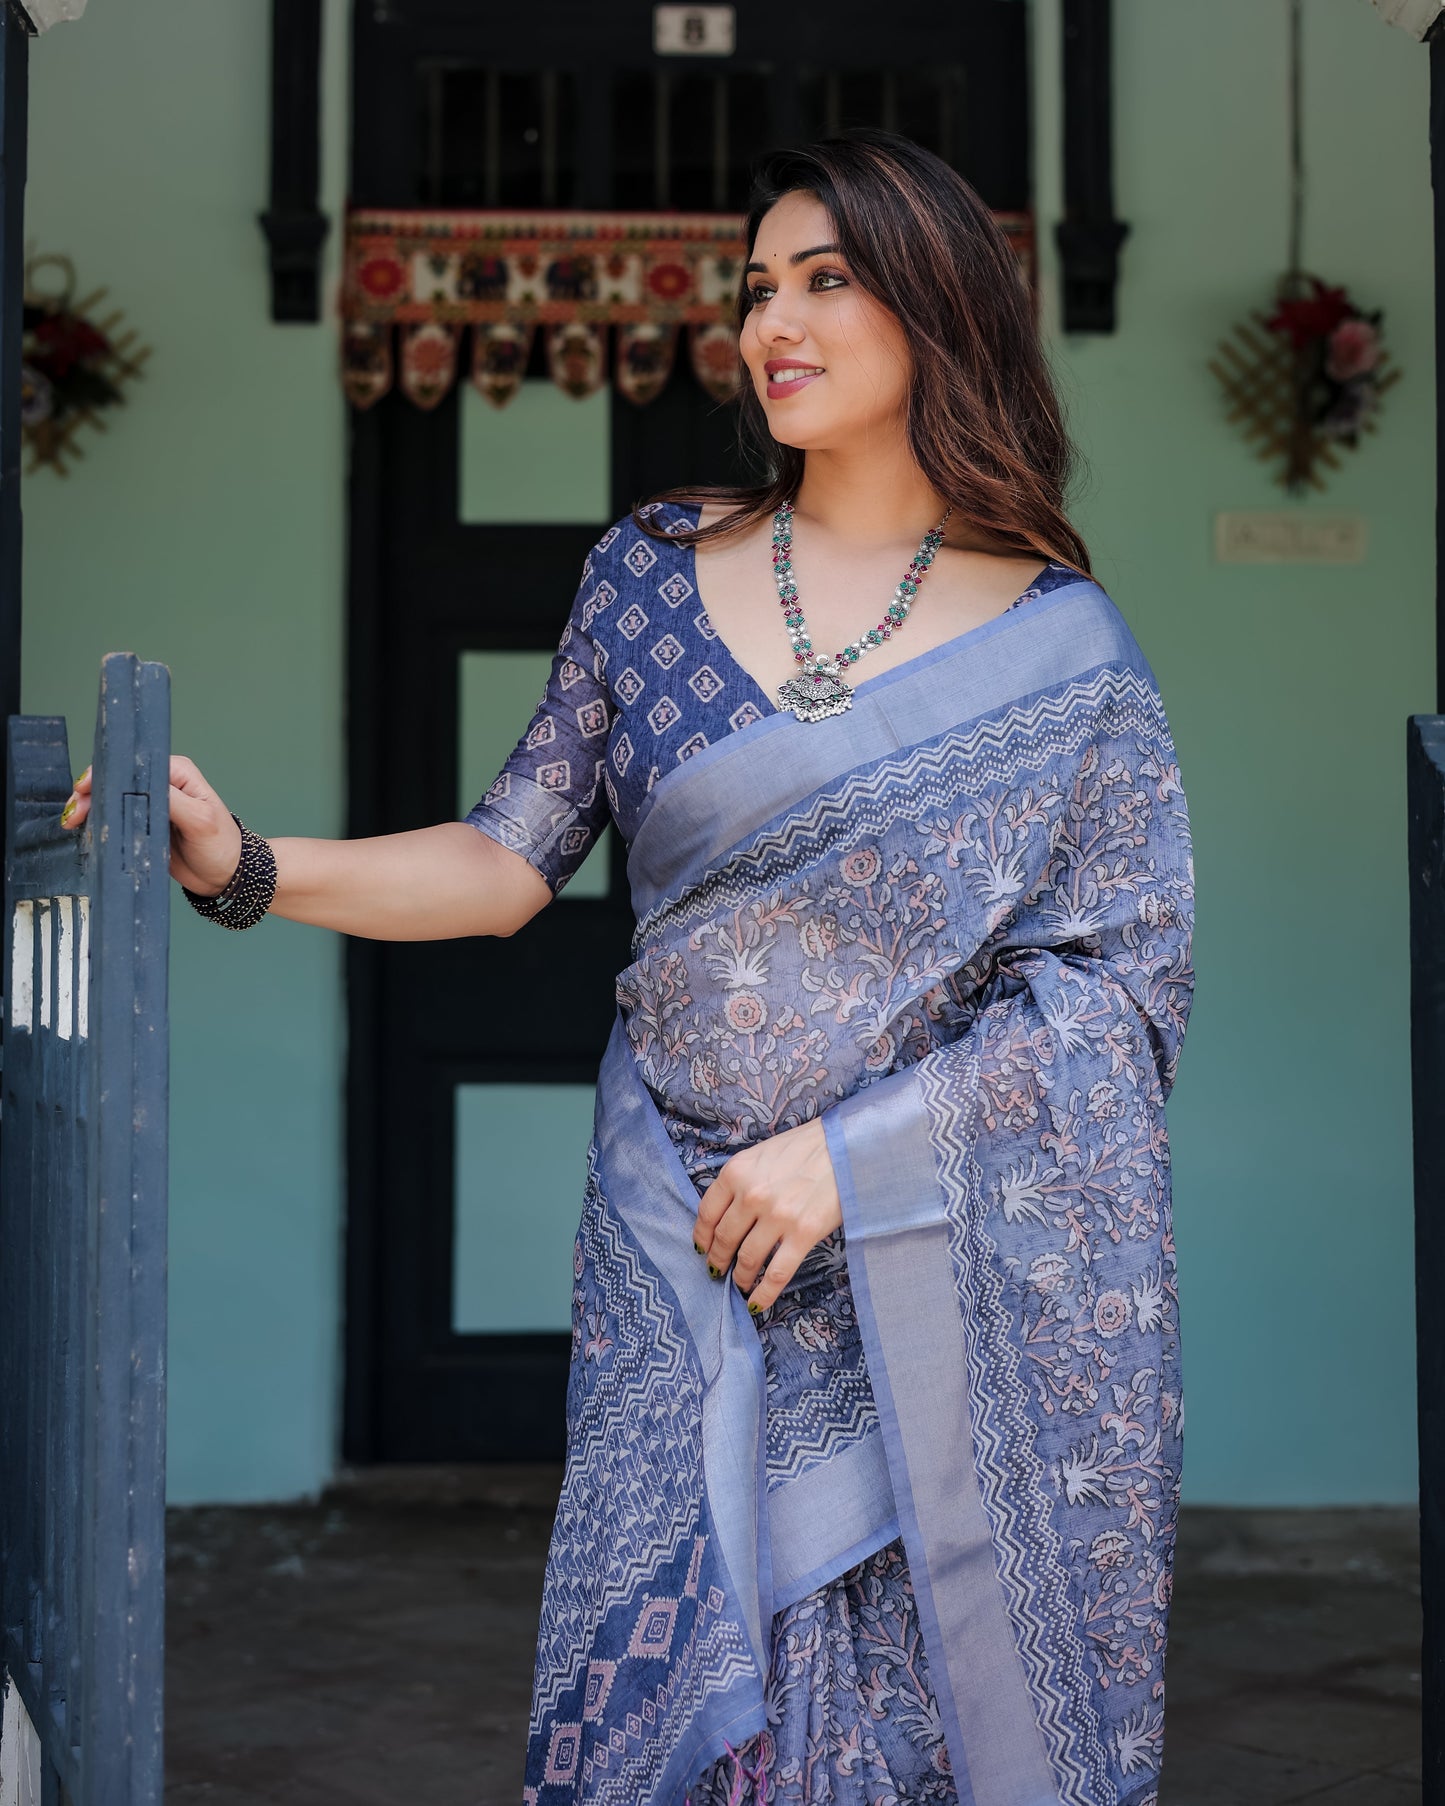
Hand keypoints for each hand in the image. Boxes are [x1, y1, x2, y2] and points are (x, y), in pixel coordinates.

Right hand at [59, 754, 241, 896]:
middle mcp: (160, 784)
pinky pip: (115, 821)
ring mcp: (149, 806)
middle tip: (76, 811)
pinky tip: (84, 830)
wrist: (225, 876)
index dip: (108, 774)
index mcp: (176, 772)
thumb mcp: (201, 821)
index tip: (87, 787)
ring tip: (73, 822)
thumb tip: (141, 789)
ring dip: (91, 809)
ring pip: (112, 800)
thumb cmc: (221, 845)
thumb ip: (173, 802)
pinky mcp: (141, 826)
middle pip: (117, 781)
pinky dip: (99, 825)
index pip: (135, 766)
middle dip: (92, 793)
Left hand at [692, 1115, 841, 1316]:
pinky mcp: (803, 1234)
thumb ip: (742, 1181)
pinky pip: (776, 1273)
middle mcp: (752, 1195)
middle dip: (718, 1260)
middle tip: (717, 1271)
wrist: (847, 1146)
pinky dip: (763, 1294)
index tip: (702, 1248)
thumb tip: (728, 1214)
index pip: (707, 1213)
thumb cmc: (806, 1147)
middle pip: (725, 1238)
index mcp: (737, 1172)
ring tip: (740, 1284)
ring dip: (740, 1278)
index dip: (702, 1236)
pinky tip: (756, 1303)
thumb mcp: (761, 1154)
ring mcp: (777, 1216)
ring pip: (747, 1259)